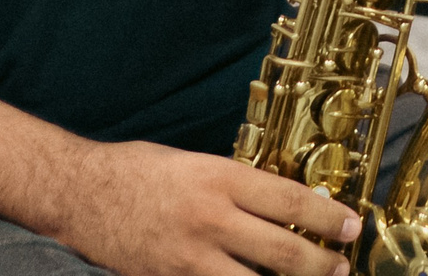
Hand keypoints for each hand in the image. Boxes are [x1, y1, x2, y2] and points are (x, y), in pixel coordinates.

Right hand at [46, 141, 360, 275]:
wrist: (77, 194)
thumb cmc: (136, 171)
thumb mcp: (194, 162)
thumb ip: (234, 184)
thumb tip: (281, 204)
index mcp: (218, 178)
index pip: (288, 199)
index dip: (327, 216)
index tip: (350, 225)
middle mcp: (208, 219)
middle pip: (282, 250)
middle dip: (321, 264)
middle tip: (341, 267)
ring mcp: (187, 258)